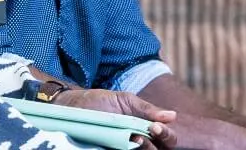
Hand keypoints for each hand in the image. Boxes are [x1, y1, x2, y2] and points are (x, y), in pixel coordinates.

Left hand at [53, 89, 176, 148]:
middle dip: (160, 140)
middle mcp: (137, 142)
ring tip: (136, 139)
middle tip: (151, 130)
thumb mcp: (125, 101)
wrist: (72, 106)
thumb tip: (172, 116)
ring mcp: (123, 149)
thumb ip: (146, 109)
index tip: (156, 126)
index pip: (166, 138)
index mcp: (144, 127)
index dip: (166, 135)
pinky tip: (127, 145)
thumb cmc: (99, 102)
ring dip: (146, 149)